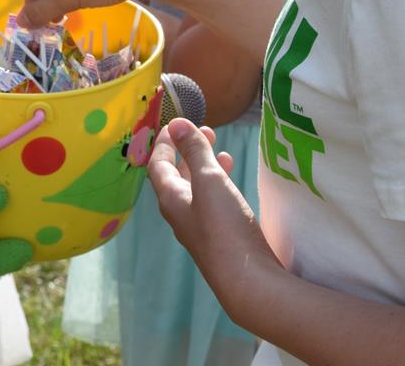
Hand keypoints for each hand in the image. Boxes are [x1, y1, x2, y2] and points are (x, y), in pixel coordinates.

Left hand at [149, 119, 281, 310]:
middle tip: (208, 131)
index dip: (165, 142)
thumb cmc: (223, 226)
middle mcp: (179, 214)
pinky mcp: (218, 238)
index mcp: (170, 199)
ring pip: (196, 190)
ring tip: (223, 151)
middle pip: (176, 176)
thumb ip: (195, 151)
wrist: (247, 280)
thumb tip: (177, 123)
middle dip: (189, 151)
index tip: (176, 123)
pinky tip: (234, 182)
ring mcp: (199, 228)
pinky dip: (219, 184)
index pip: (157, 165)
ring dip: (207, 167)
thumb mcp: (209, 180)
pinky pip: (212, 203)